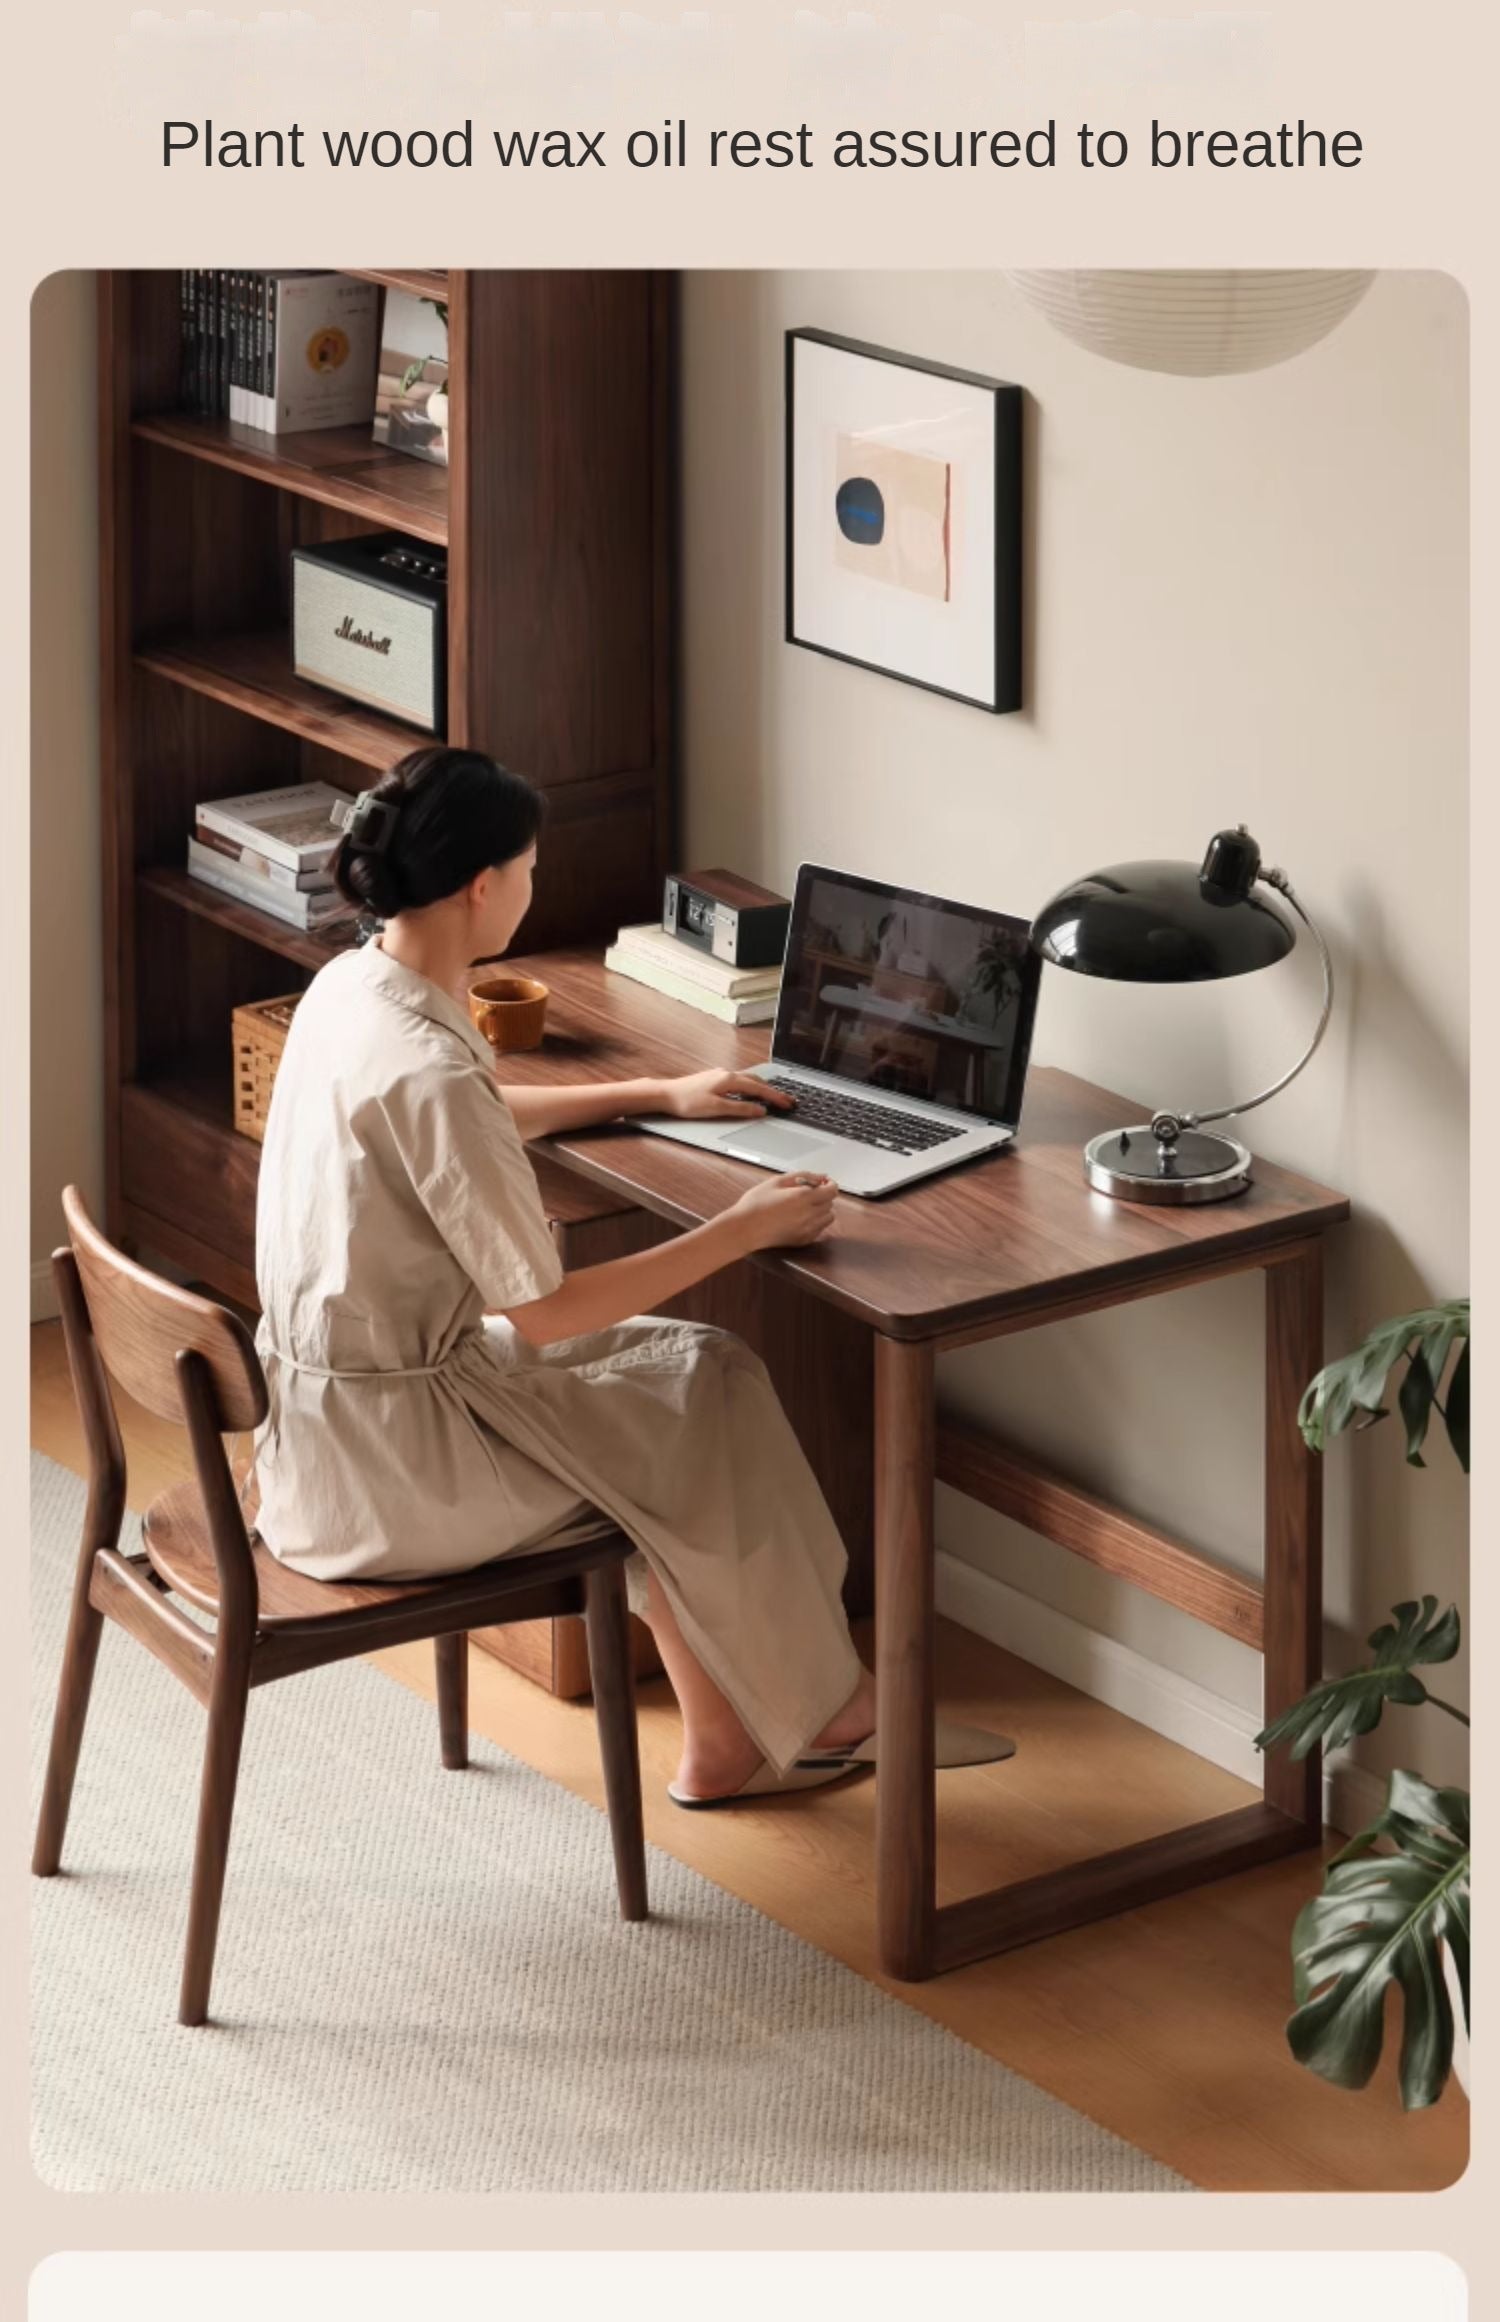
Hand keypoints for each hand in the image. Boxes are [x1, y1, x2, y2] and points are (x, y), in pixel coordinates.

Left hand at [656, 1069, 796, 1121]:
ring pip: (748, 1080)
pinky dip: (750, 1087)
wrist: (666, 1094)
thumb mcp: (716, 1109)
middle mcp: (727, 1073)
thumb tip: (759, 1110)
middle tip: (786, 1101)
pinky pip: (739, 1081)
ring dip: (762, 1088)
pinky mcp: (714, 1079)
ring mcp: (720, 1074)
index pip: (760, 1088)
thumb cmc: (687, 1102)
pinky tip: (750, 1093)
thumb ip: (740, 1109)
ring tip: (773, 1097)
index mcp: (730, 1079)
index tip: (788, 1103)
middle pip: (757, 1081)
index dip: (776, 1097)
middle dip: (773, 1091)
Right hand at [726, 1170, 837, 1251]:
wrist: (744, 1229)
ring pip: (828, 1217)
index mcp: (803, 1197)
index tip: (824, 1182)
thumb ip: (803, 1176)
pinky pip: (819, 1230)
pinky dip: (815, 1222)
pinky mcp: (802, 1240)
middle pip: (830, 1203)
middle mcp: (809, 1214)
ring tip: (805, 1206)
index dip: (830, 1184)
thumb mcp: (777, 1181)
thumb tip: (821, 1177)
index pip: (832, 1190)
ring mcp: (807, 1229)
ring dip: (822, 1210)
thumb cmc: (755, 1204)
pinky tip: (800, 1218)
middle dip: (823, 1195)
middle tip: (808, 1192)